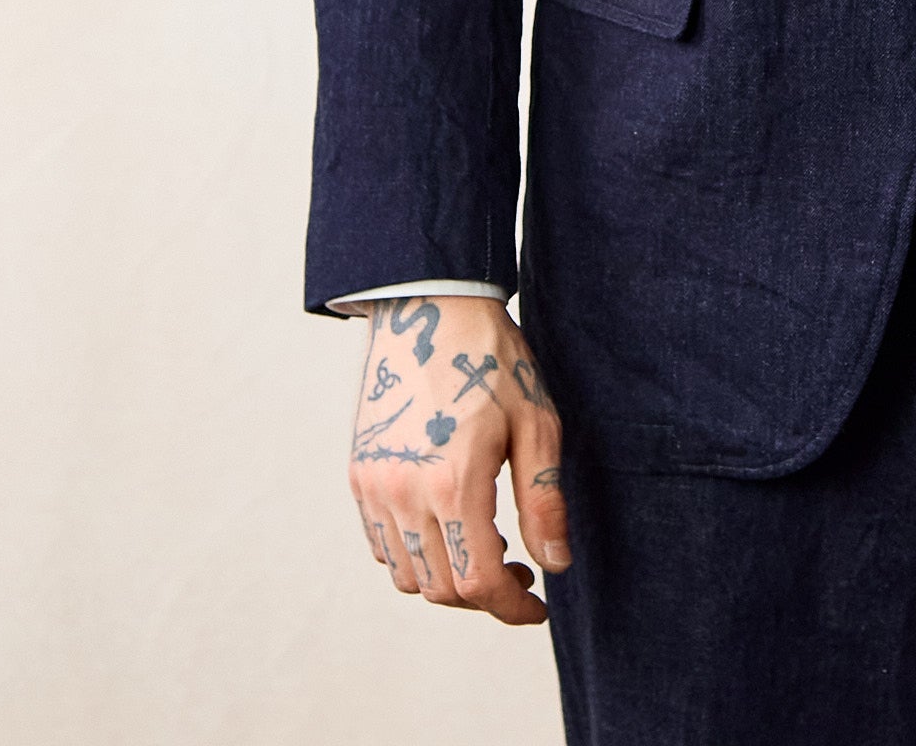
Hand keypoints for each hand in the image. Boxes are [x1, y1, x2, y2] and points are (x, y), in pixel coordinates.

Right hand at [347, 294, 570, 624]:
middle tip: (520, 567)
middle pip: (442, 588)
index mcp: (454, 483)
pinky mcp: (359, 474)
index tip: (537, 605)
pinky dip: (415, 555)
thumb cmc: (492, 360)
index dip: (511, 608)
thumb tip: (556, 565)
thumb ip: (544, 501)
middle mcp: (404, 493)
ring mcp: (374, 485)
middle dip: (485, 595)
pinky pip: (381, 545)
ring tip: (487, 542)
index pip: (478, 582)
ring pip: (408, 575)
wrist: (431, 308)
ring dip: (449, 578)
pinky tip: (448, 524)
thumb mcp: (536, 424)